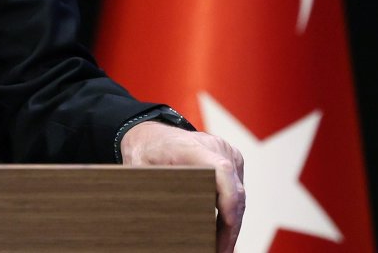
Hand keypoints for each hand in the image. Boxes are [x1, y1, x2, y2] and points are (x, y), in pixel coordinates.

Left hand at [120, 120, 244, 252]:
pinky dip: (231, 212)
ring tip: (222, 248)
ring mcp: (226, 153)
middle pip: (233, 190)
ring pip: (238, 195)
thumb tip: (158, 222)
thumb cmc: (145, 152)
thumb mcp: (139, 170)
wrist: (151, 135)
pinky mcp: (231, 161)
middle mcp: (215, 147)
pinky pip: (235, 190)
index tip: (228, 223)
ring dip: (232, 223)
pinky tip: (223, 233)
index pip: (220, 169)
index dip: (228, 197)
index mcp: (191, 146)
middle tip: (221, 251)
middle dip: (230, 226)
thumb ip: (153, 189)